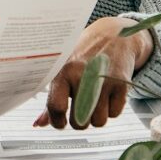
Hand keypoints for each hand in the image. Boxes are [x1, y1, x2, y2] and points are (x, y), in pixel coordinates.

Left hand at [36, 16, 152, 129]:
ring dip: (96, 116)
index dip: (57, 122)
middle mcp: (82, 76)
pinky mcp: (121, 84)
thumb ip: (53, 98)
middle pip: (79, 122)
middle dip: (80, 121)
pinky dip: (111, 110)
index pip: (56, 108)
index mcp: (63, 72)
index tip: (61, 122)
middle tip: (81, 109)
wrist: (114, 35)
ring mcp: (104, 81)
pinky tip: (108, 95)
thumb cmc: (84, 55)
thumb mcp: (64, 70)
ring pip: (98, 121)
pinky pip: (114, 114)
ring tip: (94, 101)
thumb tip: (38, 124)